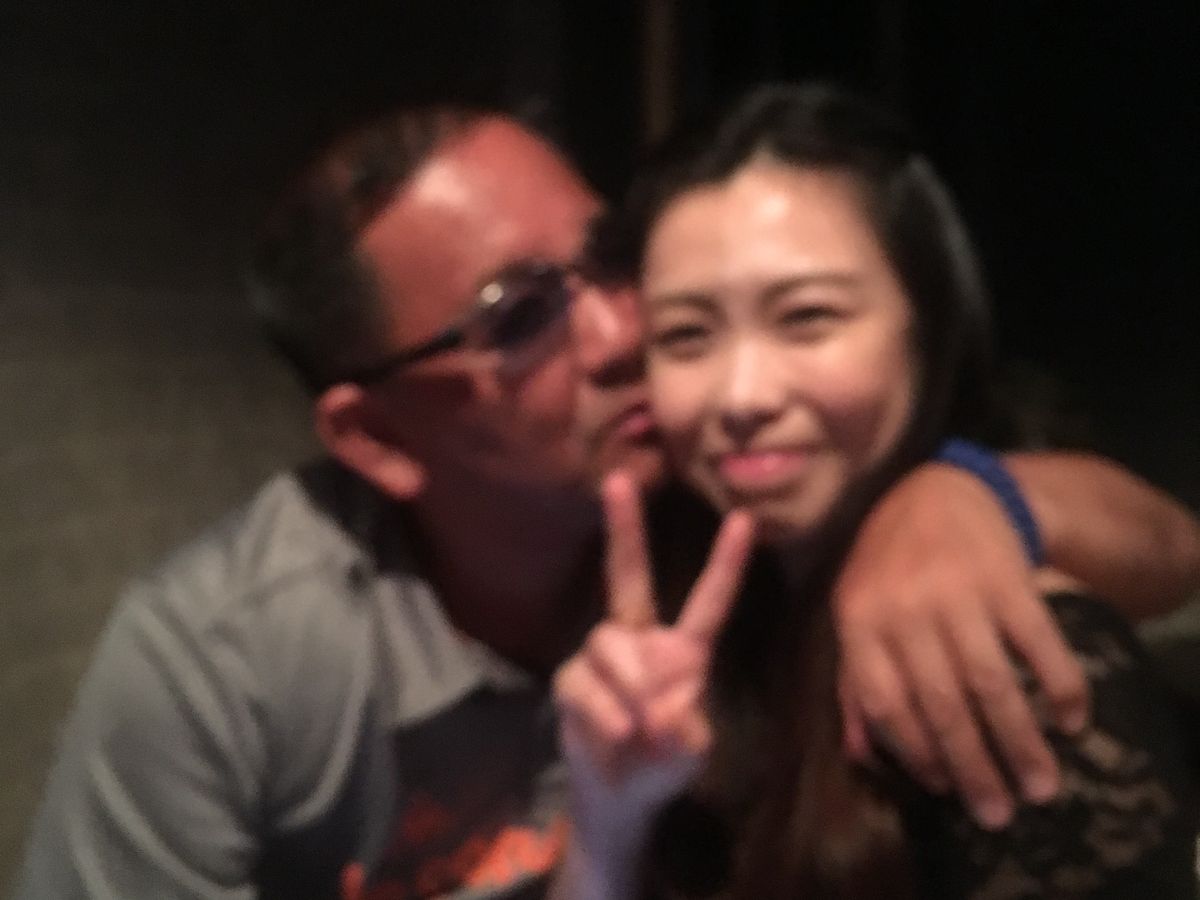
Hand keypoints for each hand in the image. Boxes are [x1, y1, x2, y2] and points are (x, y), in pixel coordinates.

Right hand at [553, 472, 753, 877]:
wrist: (620, 797)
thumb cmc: (664, 766)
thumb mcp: (691, 751)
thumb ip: (686, 728)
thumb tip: (658, 705)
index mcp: (683, 650)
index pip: (708, 602)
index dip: (725, 564)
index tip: (744, 520)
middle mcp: (640, 640)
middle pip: (629, 577)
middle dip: (625, 529)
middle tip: (618, 480)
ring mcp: (602, 658)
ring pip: (607, 642)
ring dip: (625, 683)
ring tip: (636, 725)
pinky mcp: (572, 680)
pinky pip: (583, 681)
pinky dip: (603, 709)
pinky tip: (617, 732)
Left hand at [834, 463, 1088, 829]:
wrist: (938, 488)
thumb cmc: (888, 563)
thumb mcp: (852, 611)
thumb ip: (852, 679)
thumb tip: (860, 755)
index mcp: (860, 620)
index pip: (886, 703)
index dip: (916, 753)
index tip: (944, 790)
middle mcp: (906, 608)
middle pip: (943, 704)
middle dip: (975, 767)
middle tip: (1001, 813)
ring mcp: (959, 592)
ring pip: (993, 684)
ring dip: (1021, 742)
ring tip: (1042, 784)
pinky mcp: (1008, 578)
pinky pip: (1039, 643)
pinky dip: (1060, 686)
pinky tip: (1070, 721)